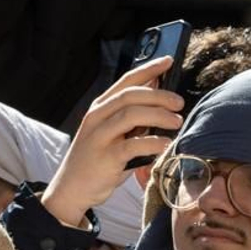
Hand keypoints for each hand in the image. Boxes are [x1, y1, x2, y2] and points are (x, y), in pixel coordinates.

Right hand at [41, 56, 183, 228]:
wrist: (71, 188)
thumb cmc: (96, 160)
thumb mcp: (111, 132)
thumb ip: (131, 115)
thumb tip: (158, 95)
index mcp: (100, 107)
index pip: (126, 81)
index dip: (149, 69)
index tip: (169, 61)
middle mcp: (98, 117)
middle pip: (131, 95)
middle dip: (159, 96)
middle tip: (179, 103)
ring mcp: (100, 137)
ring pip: (132, 115)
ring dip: (159, 116)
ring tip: (176, 122)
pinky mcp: (106, 158)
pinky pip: (133, 145)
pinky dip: (153, 143)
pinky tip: (166, 144)